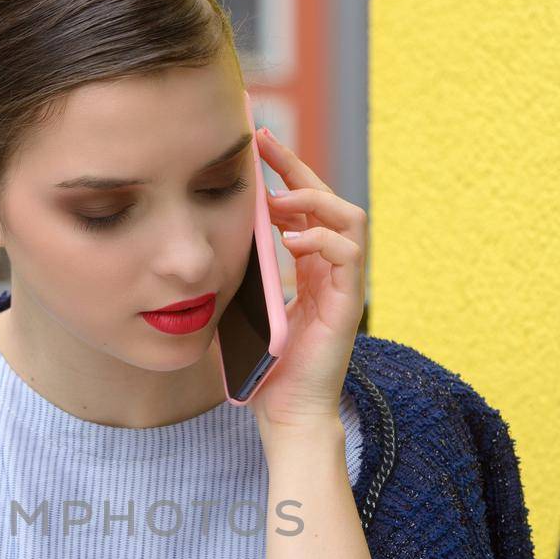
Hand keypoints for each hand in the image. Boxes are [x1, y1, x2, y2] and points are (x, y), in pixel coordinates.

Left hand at [249, 108, 367, 438]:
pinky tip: (292, 239)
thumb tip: (210, 239)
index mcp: (309, 268)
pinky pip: (349, 253)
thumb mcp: (244, 308)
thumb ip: (239, 273)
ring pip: (349, 217)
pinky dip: (322, 238)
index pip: (303, 207)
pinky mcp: (348, 304)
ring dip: (314, 200)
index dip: (283, 173)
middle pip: (327, 200)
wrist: (286, 415)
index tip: (255, 147)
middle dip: (297, 168)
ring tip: (281, 200)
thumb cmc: (265, 370)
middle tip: (265, 143)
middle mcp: (331, 270)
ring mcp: (344, 285)